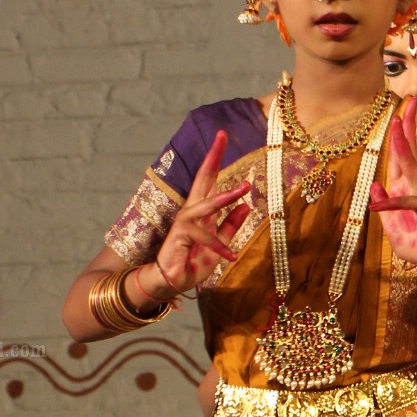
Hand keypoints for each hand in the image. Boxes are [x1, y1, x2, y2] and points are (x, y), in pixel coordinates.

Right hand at [154, 131, 251, 292]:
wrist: (171, 282)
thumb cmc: (192, 263)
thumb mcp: (219, 245)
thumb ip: (230, 226)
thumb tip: (246, 206)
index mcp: (202, 211)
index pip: (210, 180)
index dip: (216, 158)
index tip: (223, 136)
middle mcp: (192, 211)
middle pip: (203, 179)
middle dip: (213, 157)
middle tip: (222, 135)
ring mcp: (185, 222)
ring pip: (206, 204)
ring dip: (226, 196)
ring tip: (245, 187)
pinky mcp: (180, 236)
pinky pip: (204, 237)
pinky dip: (219, 247)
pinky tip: (231, 255)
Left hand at [369, 95, 416, 263]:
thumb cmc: (412, 240)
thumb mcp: (389, 221)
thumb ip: (383, 201)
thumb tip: (375, 184)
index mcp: (403, 186)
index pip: (400, 156)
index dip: (400, 134)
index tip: (399, 112)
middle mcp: (412, 186)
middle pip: (408, 151)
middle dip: (407, 127)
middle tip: (410, 102)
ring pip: (410, 167)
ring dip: (402, 147)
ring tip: (397, 126)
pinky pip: (407, 202)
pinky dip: (392, 202)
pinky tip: (377, 201)